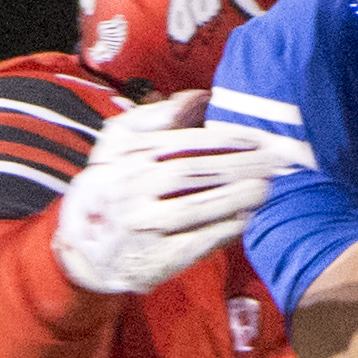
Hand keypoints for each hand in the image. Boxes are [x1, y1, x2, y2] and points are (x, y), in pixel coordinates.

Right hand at [53, 91, 287, 294]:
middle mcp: (133, 189)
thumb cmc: (111, 185)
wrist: (83, 247)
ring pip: (197, 208)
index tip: (258, 138)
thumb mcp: (118, 144)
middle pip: (195, 173)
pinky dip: (223, 230)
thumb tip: (200, 98)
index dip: (225, 140)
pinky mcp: (155, 260)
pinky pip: (196, 242)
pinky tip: (246, 219)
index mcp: (129, 156)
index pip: (184, 142)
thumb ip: (156, 118)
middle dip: (239, 167)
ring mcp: (143, 226)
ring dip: (236, 198)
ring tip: (267, 188)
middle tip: (274, 162)